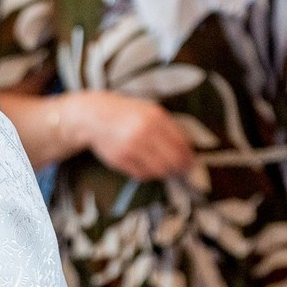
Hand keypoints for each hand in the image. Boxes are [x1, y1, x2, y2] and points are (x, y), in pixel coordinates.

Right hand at [74, 91, 194, 179]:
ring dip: (163, 172)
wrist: (96, 116)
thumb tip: (186, 148)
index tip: (190, 161)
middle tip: (181, 170)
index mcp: (155, 118)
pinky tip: (148, 168)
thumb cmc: (127, 113)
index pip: (180, 144)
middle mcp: (143, 134)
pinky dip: (148, 174)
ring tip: (165, 169)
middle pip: (171, 160)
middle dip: (179, 167)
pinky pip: (141, 175)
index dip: (188, 156)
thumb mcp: (151, 111)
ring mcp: (130, 148)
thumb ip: (168, 127)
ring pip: (157, 170)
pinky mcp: (120, 160)